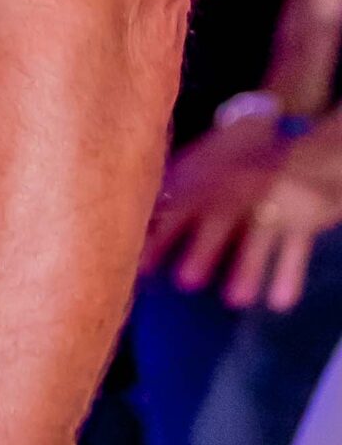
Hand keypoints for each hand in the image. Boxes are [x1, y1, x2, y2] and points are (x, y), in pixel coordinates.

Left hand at [146, 115, 341, 308]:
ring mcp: (273, 204)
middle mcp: (237, 192)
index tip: (142, 267)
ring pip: (259, 239)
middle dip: (203, 250)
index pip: (178, 209)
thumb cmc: (232, 163)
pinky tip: (279, 302)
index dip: (159, 238)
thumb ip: (173, 191)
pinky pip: (297, 250)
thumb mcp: (200, 164)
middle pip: (219, 221)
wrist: (291, 142)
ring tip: (235, 300)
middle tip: (187, 282)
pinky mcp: (303, 218)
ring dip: (248, 268)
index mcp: (205, 181)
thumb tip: (142, 226)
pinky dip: (288, 275)